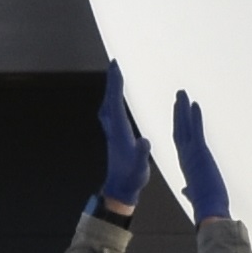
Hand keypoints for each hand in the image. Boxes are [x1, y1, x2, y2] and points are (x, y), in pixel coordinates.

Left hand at [93, 63, 157, 218]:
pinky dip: (112, 100)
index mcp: (119, 132)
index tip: (117, 69)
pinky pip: (110, 111)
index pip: (115, 103)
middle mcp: (112, 129)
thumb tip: (144, 141)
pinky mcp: (113, 136)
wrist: (120, 189)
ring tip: (115, 76)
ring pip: (107, 105)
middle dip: (112, 81)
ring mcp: (111, 132)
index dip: (116, 85)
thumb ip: (141, 152)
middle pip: (109, 99)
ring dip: (110, 90)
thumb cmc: (131, 177)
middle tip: (114, 64)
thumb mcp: (140, 166)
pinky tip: (115, 99)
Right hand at [169, 92, 231, 224]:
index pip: (180, 141)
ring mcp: (192, 154)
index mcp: (185, 165)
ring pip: (185, 126)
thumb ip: (189, 190)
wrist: (209, 211)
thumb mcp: (195, 195)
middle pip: (179, 129)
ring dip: (183, 109)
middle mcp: (185, 157)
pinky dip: (195, 116)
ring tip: (183, 94)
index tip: (179, 113)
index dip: (178, 126)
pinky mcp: (200, 153)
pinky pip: (196, 130)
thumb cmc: (205, 205)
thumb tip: (186, 191)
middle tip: (179, 96)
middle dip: (179, 112)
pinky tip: (195, 104)